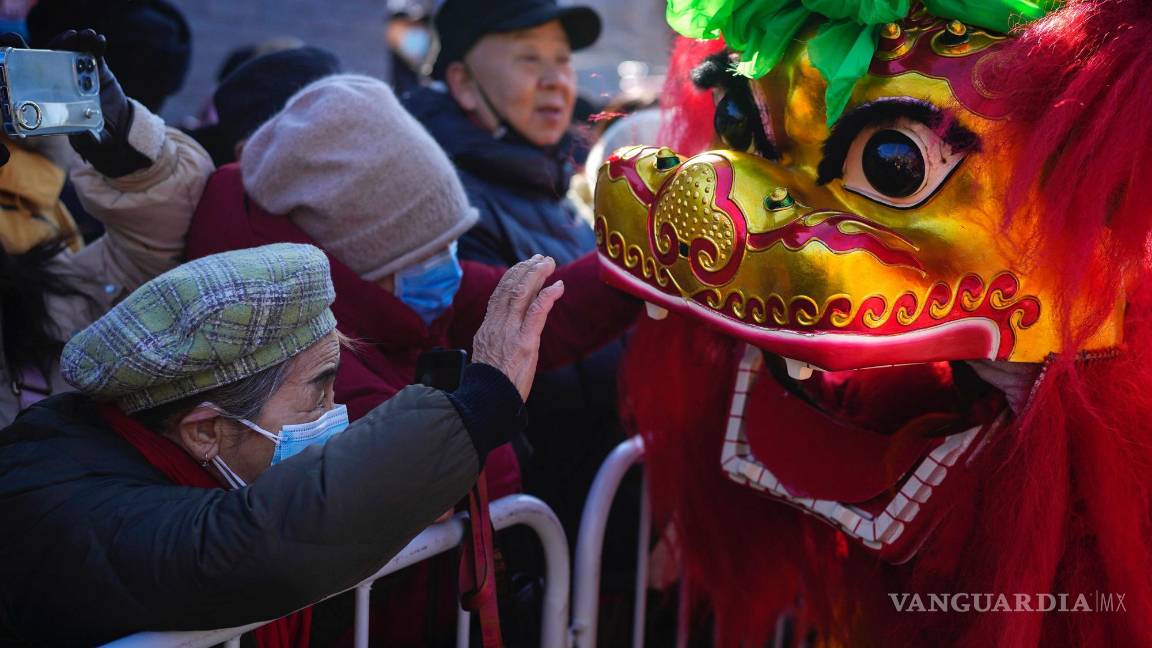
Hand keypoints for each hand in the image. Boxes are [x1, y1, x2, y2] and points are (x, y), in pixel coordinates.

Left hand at [47, 29, 149, 176]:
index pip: (40, 77)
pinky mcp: (97, 71)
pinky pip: (94, 55)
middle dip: (60, 45)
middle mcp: (64, 83)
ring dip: (79, 41)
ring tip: (88, 36)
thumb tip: (85, 136)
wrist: (120, 131)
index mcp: (56, 98)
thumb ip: (90, 140)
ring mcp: (80, 75)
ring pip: (74, 53)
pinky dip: (96, 46)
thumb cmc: (100, 139)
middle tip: (70, 38)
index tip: (40, 52)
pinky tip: (99, 40)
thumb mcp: (95, 143)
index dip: (37, 61)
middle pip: (56, 59)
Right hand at [471, 255, 564, 400]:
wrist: (488, 400)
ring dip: (536, 275)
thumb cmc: (491, 385)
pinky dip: (548, 296)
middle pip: (509, 288)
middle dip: (525, 269)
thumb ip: (497, 340)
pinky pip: (536, 312)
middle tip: (541, 258)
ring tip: (548, 263)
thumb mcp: (488, 356)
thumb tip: (505, 335)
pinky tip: (558, 286)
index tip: (523, 266)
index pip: (499, 295)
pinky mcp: (524, 342)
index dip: (511, 277)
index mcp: (488, 328)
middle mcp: (497, 325)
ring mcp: (510, 332)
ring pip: (521, 294)